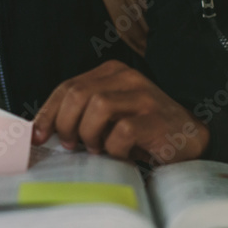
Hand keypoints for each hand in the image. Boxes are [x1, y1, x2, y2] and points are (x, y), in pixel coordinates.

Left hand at [31, 60, 209, 163]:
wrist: (190, 139)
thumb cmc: (145, 131)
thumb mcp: (113, 114)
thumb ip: (85, 113)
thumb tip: (45, 130)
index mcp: (113, 73)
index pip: (68, 86)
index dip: (48, 112)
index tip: (38, 135)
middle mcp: (128, 78)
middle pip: (77, 94)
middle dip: (65, 124)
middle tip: (71, 145)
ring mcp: (144, 97)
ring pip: (97, 107)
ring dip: (90, 134)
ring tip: (98, 149)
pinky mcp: (155, 119)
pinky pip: (121, 133)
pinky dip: (114, 149)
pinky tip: (122, 155)